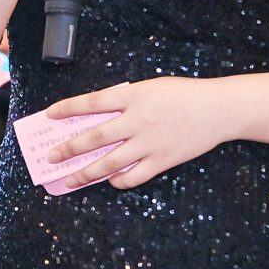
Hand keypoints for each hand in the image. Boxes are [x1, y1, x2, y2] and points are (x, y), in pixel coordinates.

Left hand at [43, 77, 234, 189]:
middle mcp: (137, 120)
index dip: (68, 108)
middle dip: (69, 148)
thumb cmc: (184, 95)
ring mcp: (149, 142)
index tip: (49, 114)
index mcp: (133, 96)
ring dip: (86, 172)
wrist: (218, 109)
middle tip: (51, 157)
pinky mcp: (162, 160)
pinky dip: (119, 180)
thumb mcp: (152, 88)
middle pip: (94, 137)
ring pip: (109, 161)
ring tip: (70, 180)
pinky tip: (110, 180)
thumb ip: (127, 101)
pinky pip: (134, 176)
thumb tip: (99, 118)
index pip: (92, 103)